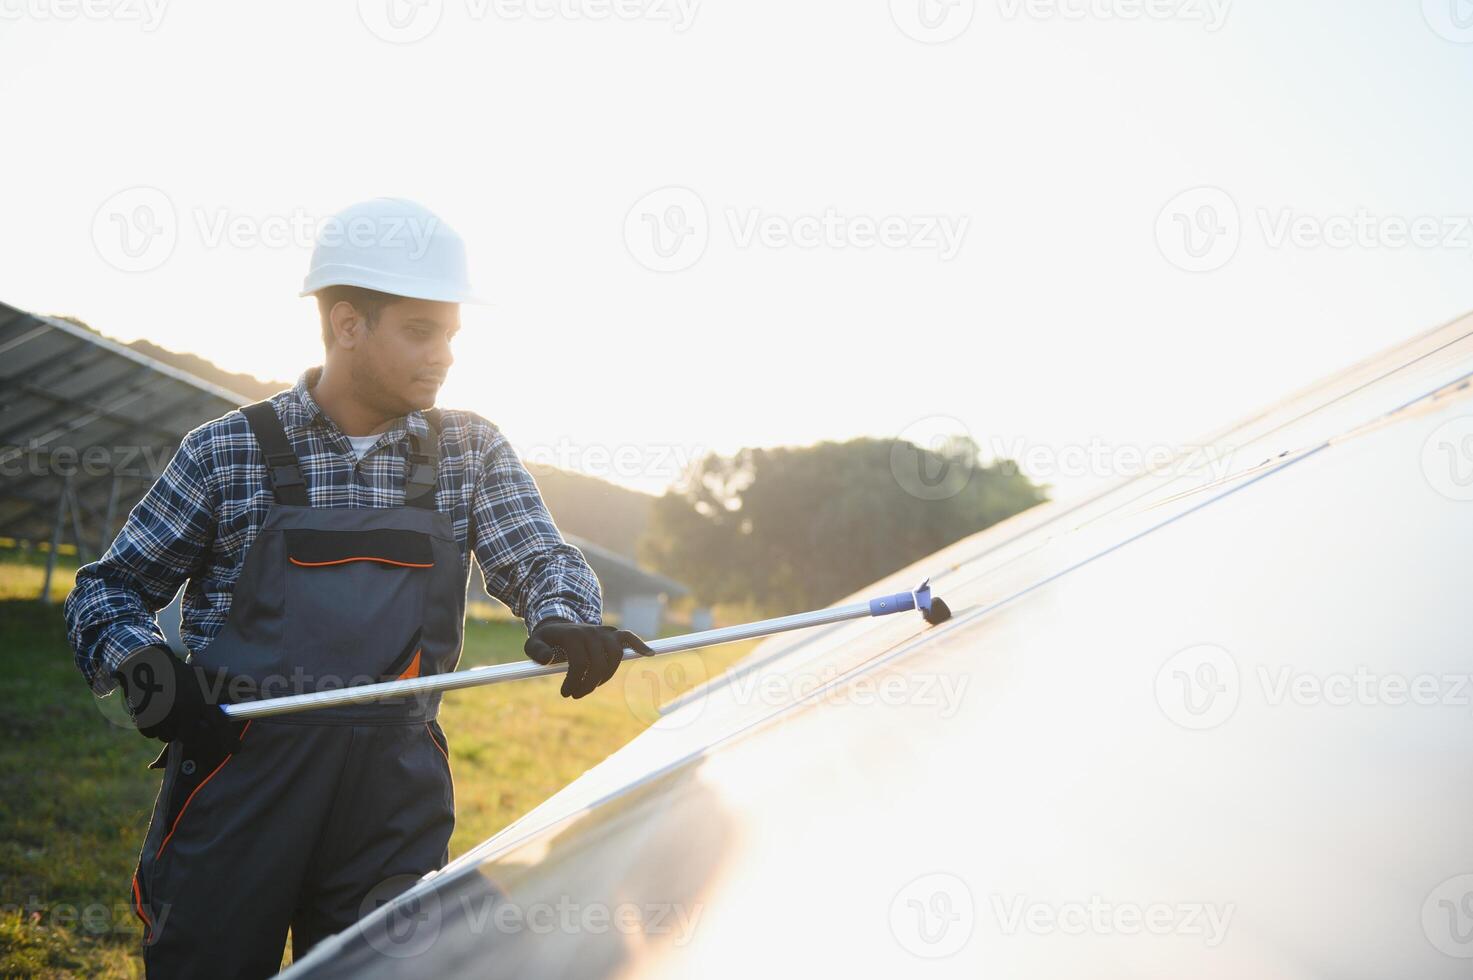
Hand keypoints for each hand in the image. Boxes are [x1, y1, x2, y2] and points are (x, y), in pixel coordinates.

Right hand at [112, 645, 243, 755]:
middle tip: (188, 725)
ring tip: (170, 712)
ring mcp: (165, 715)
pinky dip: (153, 727)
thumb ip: (225, 690)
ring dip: (171, 730)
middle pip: (191, 739)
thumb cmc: (182, 674)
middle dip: (190, 735)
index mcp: (202, 700)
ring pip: (169, 737)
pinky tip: (156, 712)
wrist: (149, 664)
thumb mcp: (205, 679)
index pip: (220, 726)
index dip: (230, 741)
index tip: (236, 750)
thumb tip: (252, 692)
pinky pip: (151, 734)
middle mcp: (185, 710)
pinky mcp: (146, 718)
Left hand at [524, 619, 653, 698]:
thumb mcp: (533, 644)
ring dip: (605, 676)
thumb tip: (548, 659)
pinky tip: (649, 654)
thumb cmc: (546, 640)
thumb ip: (536, 652)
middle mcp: (591, 632)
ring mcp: (603, 632)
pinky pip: (629, 638)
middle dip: (588, 684)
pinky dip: (639, 645)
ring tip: (591, 685)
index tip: (566, 694)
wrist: (558, 626)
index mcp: (572, 635)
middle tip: (576, 695)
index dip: (574, 682)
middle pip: (598, 663)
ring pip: (614, 657)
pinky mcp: (612, 634)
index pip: (579, 662)